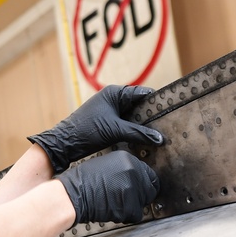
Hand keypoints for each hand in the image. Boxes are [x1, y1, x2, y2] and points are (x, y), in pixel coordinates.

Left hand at [28, 85, 163, 173]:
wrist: (63, 144)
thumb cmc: (86, 131)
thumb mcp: (115, 131)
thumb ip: (139, 133)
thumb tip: (160, 139)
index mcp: (114, 93)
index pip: (142, 93)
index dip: (156, 102)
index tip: (172, 110)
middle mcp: (112, 99)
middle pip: (139, 105)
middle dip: (151, 115)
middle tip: (168, 125)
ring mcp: (109, 111)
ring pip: (132, 116)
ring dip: (142, 125)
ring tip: (159, 134)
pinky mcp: (107, 123)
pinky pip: (125, 124)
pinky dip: (134, 131)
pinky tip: (144, 139)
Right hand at [55, 151, 158, 223]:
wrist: (72, 195)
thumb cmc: (82, 182)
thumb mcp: (105, 164)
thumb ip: (123, 170)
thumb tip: (136, 178)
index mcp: (127, 159)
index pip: (148, 174)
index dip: (142, 184)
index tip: (137, 189)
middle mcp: (133, 171)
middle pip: (150, 189)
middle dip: (140, 196)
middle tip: (125, 199)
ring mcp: (133, 188)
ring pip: (143, 202)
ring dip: (132, 206)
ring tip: (115, 203)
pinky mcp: (130, 205)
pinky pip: (136, 214)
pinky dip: (127, 216)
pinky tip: (114, 210)